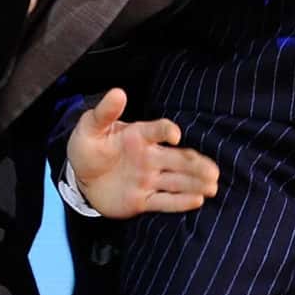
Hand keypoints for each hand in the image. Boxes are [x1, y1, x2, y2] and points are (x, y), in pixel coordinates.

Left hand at [66, 88, 219, 217]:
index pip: (156, 131)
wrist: (80, 178)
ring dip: (195, 182)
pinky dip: (180, 202)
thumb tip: (118, 92)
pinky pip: (164, 201)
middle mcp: (148, 157)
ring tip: (213, 185)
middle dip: (196, 164)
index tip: (175, 135)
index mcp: (138, 137)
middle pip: (177, 160)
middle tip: (213, 170)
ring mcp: (147, 179)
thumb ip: (104, 113)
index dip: (166, 131)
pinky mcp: (143, 200)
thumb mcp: (90, 128)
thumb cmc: (88, 147)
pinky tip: (198, 200)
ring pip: (176, 180)